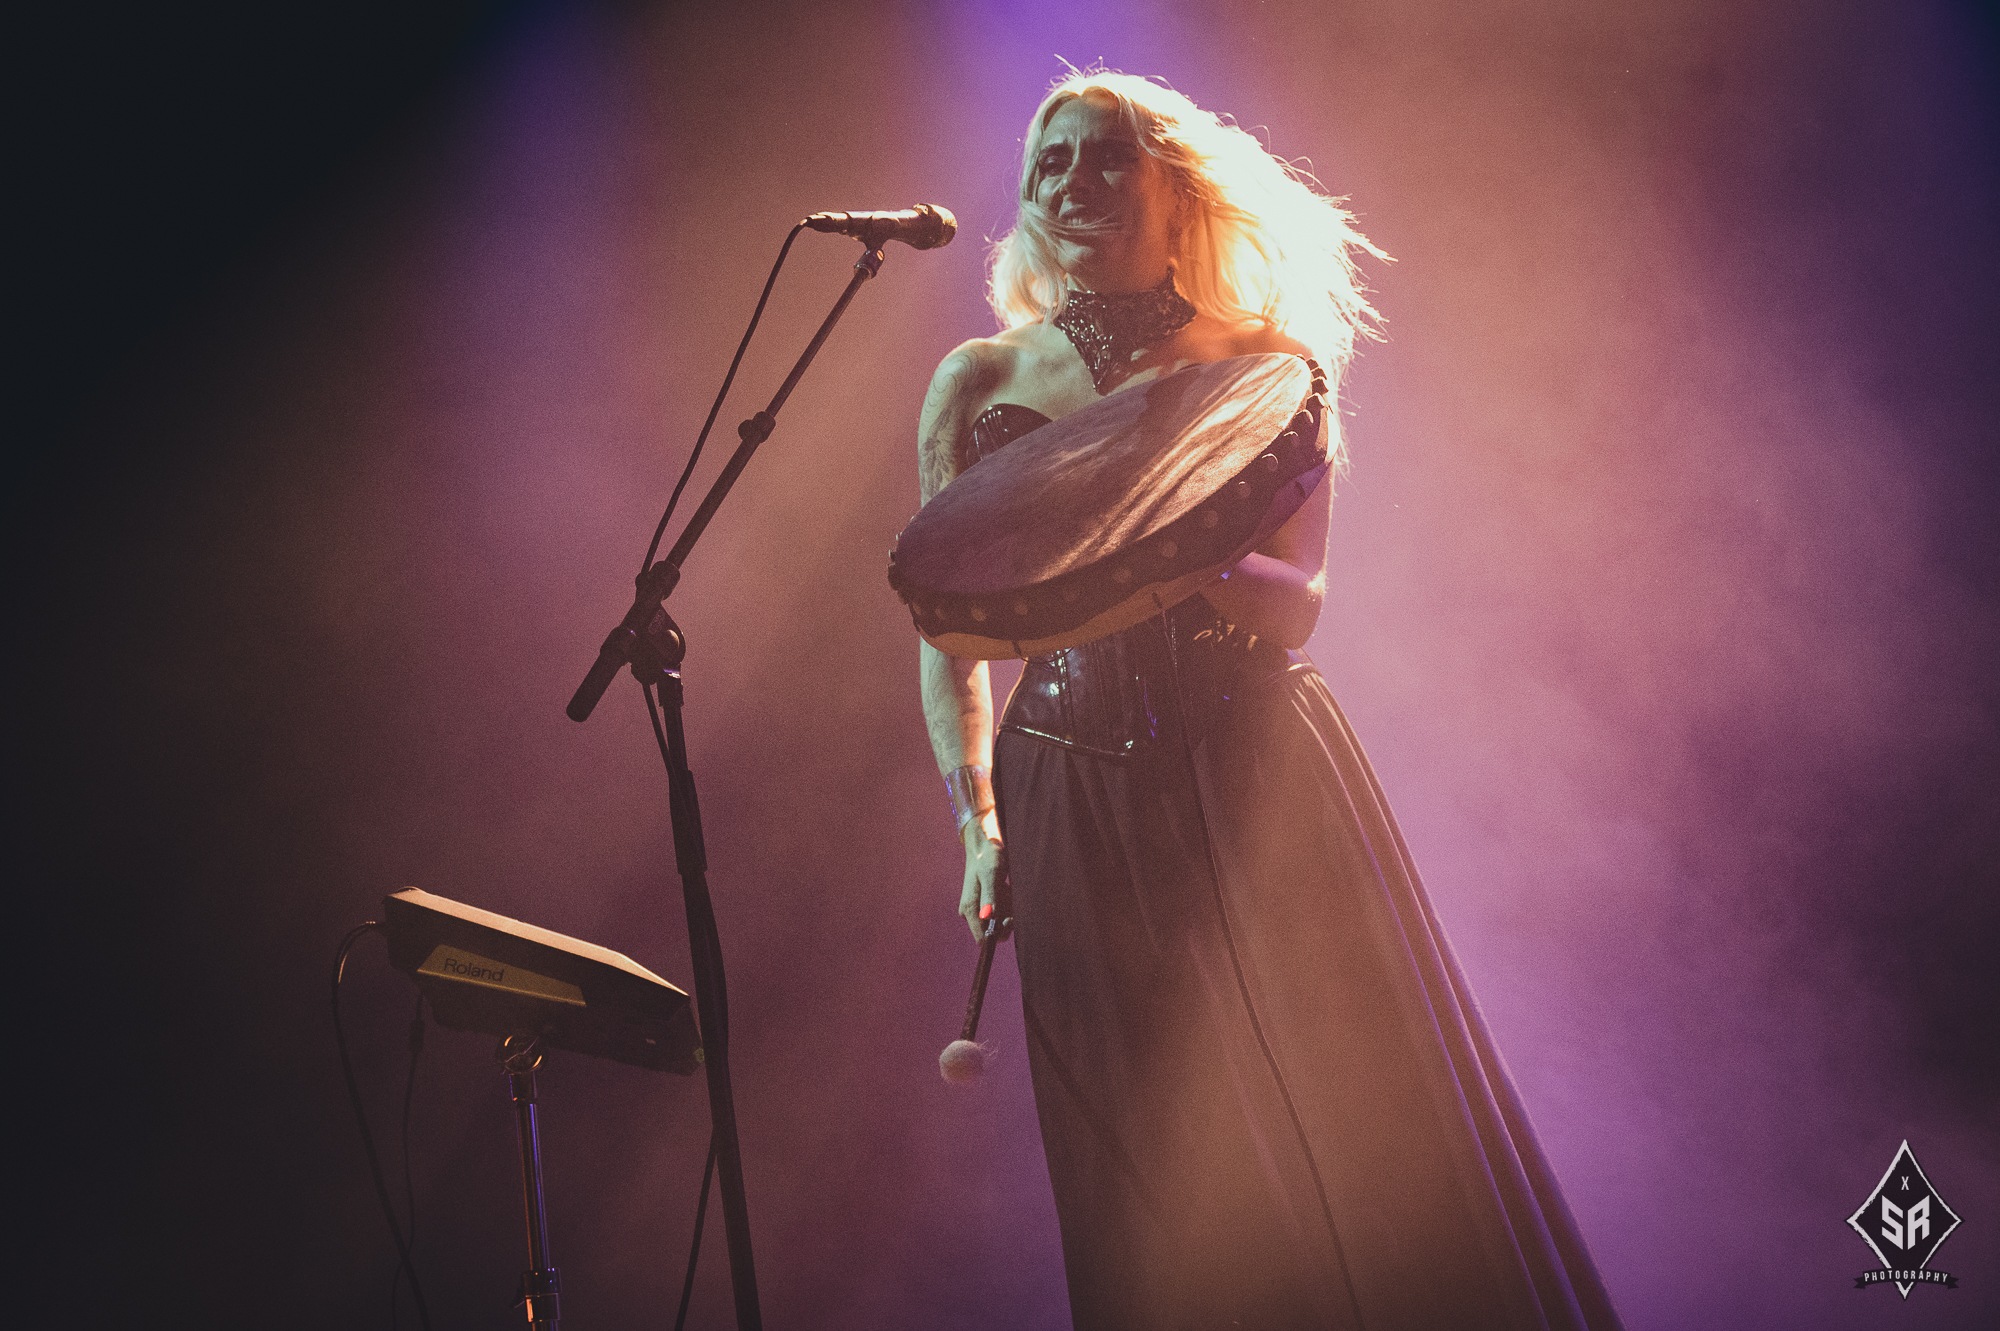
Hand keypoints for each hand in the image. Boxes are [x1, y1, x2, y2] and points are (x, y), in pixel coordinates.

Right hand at [958, 810, 1009, 942]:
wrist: (984, 843)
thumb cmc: (987, 856)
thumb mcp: (991, 874)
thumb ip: (990, 896)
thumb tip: (989, 917)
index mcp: (970, 909)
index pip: (982, 938)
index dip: (997, 935)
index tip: (1009, 919)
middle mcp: (971, 912)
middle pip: (992, 932)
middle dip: (1006, 921)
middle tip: (1011, 901)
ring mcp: (979, 908)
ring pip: (999, 923)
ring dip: (1008, 911)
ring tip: (1007, 890)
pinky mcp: (986, 903)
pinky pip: (1000, 913)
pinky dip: (1008, 905)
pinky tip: (1007, 889)